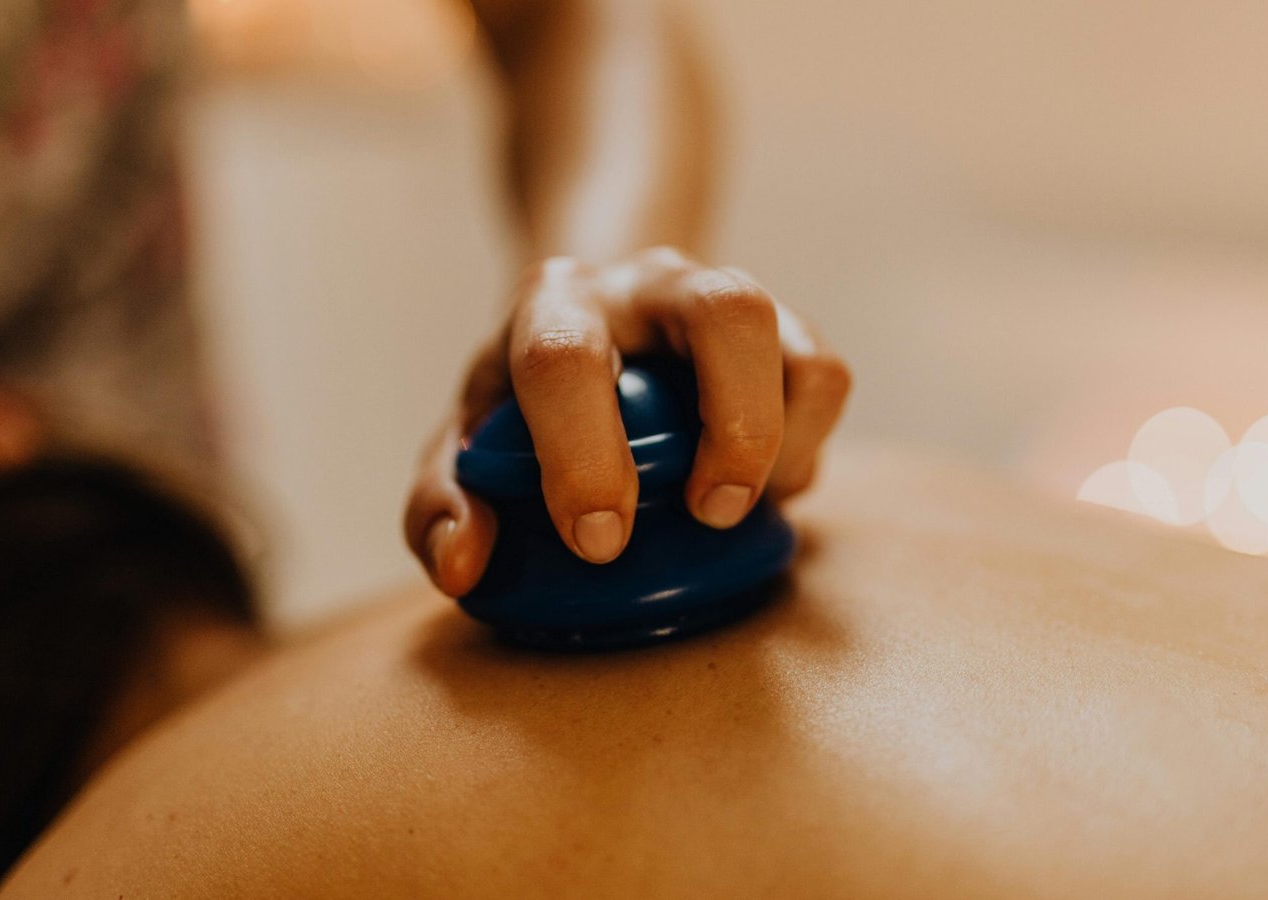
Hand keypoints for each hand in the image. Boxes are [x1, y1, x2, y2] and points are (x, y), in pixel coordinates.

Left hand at [405, 247, 850, 596]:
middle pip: (724, 309)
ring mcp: (722, 299)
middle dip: (733, 424)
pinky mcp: (782, 331)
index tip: (596, 541)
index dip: (583, 452)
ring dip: (777, 434)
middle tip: (708, 515)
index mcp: (554, 306)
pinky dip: (805, 442)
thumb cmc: (527, 405)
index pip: (566, 357)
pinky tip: (764, 487)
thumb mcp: (468, 446)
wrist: (595, 325)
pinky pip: (823, 374)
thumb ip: (445, 504)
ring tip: (739, 509)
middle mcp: (647, 285)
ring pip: (787, 334)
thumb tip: (462, 564)